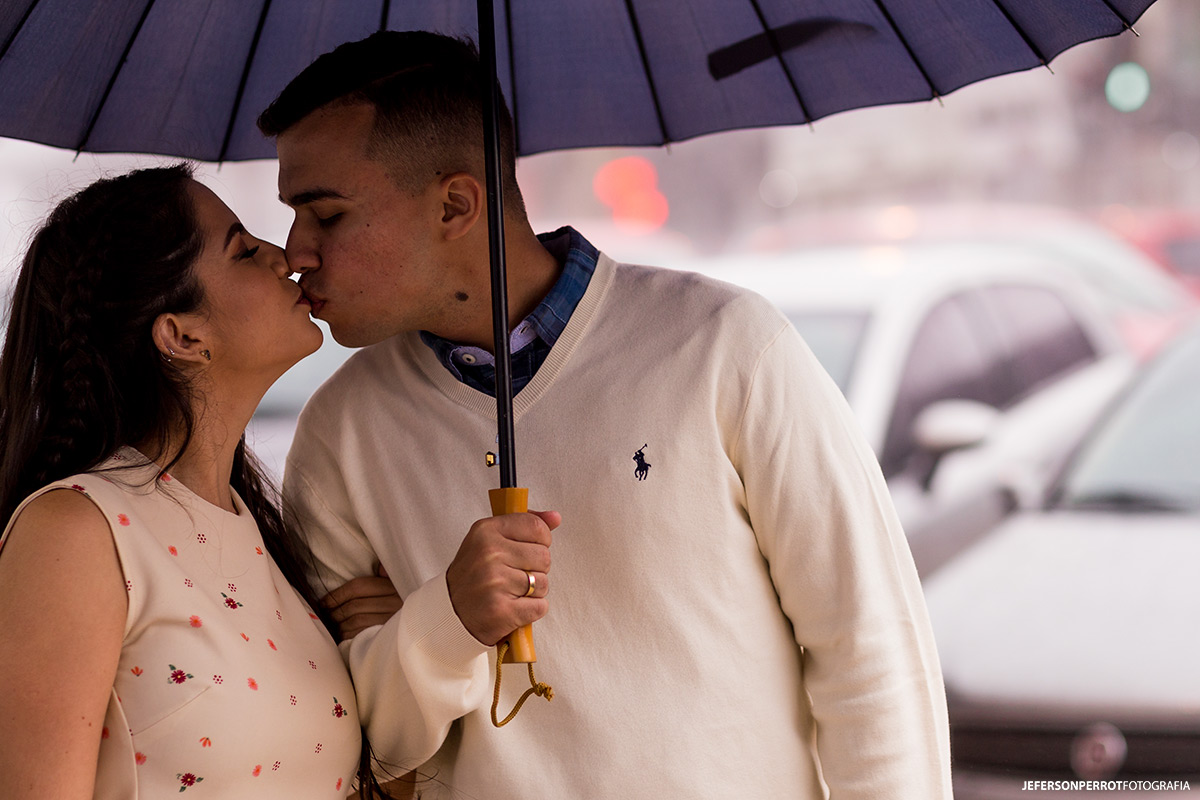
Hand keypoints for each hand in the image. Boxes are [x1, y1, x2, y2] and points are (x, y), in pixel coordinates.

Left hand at [321, 564, 402, 641]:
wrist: (413, 630)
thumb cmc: (400, 603)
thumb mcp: (398, 584)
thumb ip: (387, 574)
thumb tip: (380, 568)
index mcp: (394, 587)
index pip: (358, 587)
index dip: (337, 594)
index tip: (324, 602)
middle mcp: (395, 603)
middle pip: (355, 606)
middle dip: (335, 611)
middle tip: (326, 615)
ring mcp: (392, 621)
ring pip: (356, 621)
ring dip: (340, 625)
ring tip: (333, 625)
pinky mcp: (387, 637)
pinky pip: (361, 635)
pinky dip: (348, 636)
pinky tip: (343, 635)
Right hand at [446, 510, 559, 646]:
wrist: (450, 614)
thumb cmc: (474, 575)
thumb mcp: (490, 540)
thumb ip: (524, 525)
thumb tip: (555, 517)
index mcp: (486, 531)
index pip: (537, 527)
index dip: (541, 541)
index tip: (527, 549)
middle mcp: (490, 554)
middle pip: (544, 556)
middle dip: (535, 569)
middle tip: (513, 575)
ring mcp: (495, 582)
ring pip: (544, 583)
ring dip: (533, 592)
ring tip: (510, 592)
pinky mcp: (502, 611)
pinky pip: (540, 606)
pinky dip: (531, 610)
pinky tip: (512, 607)